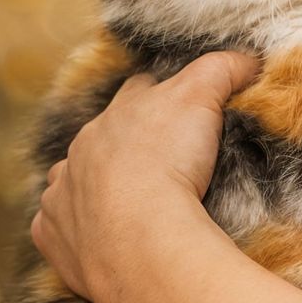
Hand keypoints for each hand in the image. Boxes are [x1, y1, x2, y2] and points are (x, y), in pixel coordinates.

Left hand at [31, 49, 261, 301]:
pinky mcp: (54, 235)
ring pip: (73, 179)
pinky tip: (102, 237)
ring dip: (93, 185)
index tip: (180, 107)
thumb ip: (222, 69)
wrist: (142, 242)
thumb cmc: (169, 164)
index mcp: (115, 114)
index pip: (138, 90)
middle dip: (125, 142)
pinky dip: (77, 229)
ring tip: (127, 204)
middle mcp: (81, 149)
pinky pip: (58, 226)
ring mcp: (62, 193)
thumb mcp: (203, 98)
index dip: (160, 95)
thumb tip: (247, 60)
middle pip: (103, 134)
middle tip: (160, 161)